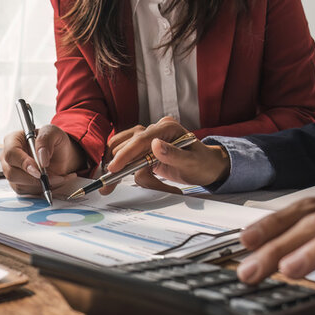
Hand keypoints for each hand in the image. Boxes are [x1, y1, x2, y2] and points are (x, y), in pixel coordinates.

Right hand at [0, 124, 84, 194]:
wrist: (61, 155)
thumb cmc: (54, 142)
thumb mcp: (53, 133)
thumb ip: (46, 140)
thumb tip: (41, 158)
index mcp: (13, 140)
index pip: (11, 153)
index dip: (24, 163)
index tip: (38, 170)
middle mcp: (8, 157)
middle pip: (11, 172)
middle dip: (32, 178)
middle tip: (50, 176)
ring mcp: (12, 171)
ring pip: (19, 184)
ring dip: (39, 184)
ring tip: (56, 177)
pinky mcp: (18, 183)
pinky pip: (25, 191)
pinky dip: (40, 189)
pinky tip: (50, 181)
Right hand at [102, 117, 230, 194]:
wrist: (207, 167)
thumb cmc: (203, 163)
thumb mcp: (192, 161)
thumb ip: (173, 154)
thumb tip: (155, 145)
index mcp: (167, 127)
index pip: (141, 139)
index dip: (126, 154)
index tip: (114, 168)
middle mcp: (156, 130)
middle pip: (128, 145)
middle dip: (119, 166)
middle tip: (108, 187)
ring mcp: (149, 139)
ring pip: (124, 152)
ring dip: (123, 171)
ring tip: (118, 186)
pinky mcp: (145, 150)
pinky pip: (129, 160)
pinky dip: (126, 170)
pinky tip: (129, 179)